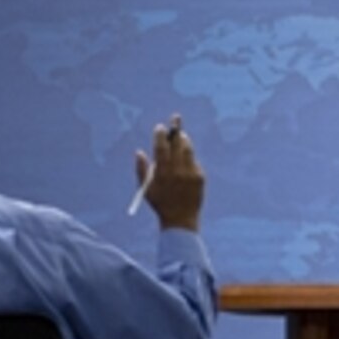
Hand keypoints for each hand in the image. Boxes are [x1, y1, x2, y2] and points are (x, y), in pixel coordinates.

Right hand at [134, 114, 204, 231]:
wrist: (181, 219)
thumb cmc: (160, 203)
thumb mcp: (146, 188)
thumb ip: (141, 169)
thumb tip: (139, 151)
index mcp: (162, 172)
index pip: (161, 147)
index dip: (161, 135)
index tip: (160, 127)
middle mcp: (177, 170)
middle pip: (177, 144)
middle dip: (176, 129)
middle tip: (175, 118)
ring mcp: (190, 173)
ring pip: (188, 150)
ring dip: (184, 141)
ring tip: (180, 135)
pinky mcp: (200, 177)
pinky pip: (194, 161)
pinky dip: (189, 157)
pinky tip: (185, 158)